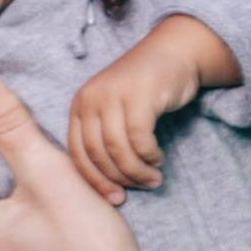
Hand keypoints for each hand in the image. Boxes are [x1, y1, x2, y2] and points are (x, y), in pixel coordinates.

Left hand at [67, 14, 241, 202]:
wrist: (173, 53)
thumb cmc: (145, 90)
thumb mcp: (114, 111)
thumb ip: (104, 138)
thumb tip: (106, 185)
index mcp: (80, 105)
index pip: (76, 153)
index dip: (94, 181)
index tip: (114, 197)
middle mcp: (91, 99)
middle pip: (96, 154)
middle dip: (117, 179)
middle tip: (138, 188)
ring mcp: (114, 95)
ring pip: (117, 149)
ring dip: (136, 171)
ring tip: (152, 178)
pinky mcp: (139, 95)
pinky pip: (139, 138)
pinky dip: (148, 155)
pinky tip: (157, 159)